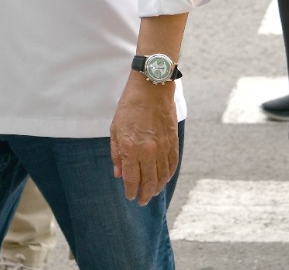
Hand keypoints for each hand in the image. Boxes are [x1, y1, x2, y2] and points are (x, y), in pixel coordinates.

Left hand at [111, 78, 179, 204]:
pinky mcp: (173, 142)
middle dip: (145, 195)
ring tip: (152, 193)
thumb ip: (117, 153)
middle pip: (149, 182)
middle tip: (142, 201)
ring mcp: (163, 147)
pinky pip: (172, 165)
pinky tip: (164, 179)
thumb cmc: (129, 106)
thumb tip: (118, 174)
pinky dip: (168, 176)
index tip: (129, 196)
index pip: (131, 178)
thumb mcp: (115, 128)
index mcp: (131, 148)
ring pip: (162, 176)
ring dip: (157, 188)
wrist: (152, 87)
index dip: (131, 191)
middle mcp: (149, 151)